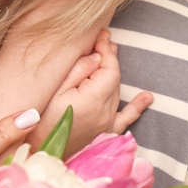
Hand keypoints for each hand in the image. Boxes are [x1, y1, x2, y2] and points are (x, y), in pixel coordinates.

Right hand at [25, 28, 152, 157]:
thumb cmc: (41, 121)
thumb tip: (97, 57)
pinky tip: (147, 98)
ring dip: (113, 73)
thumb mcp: (55, 91)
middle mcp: (105, 112)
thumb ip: (79, 72)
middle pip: (114, 78)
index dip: (107, 50)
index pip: (109, 68)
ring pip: (116, 91)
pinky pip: (126, 118)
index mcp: (93, 99)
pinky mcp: (105, 133)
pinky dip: (137, 107)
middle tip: (103, 41)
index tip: (102, 35)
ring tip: (109, 54)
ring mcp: (107, 123)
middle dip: (109, 58)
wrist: (39, 152)